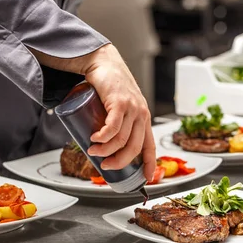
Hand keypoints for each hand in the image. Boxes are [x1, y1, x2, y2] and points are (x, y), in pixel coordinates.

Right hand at [83, 45, 155, 180]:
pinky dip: (103, 137)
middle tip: (105, 166)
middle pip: (134, 148)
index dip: (150, 164)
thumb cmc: (109, 87)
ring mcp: (132, 108)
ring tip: (92, 150)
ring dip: (105, 150)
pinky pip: (113, 127)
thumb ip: (116, 123)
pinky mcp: (120, 102)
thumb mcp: (119, 108)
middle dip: (119, 162)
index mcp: (144, 119)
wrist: (105, 64)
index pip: (150, 146)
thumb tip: (102, 146)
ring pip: (121, 139)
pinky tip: (94, 139)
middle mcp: (141, 115)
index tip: (147, 178)